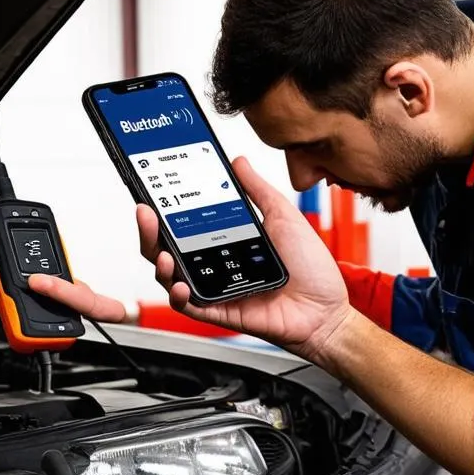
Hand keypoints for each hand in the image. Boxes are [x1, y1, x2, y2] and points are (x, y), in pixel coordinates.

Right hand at [29, 157, 355, 361]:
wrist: (327, 310)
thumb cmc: (310, 269)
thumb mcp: (284, 218)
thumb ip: (258, 191)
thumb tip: (239, 162)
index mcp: (228, 239)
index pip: (187, 222)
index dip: (166, 209)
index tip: (154, 192)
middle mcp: (216, 264)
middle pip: (169, 248)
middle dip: (150, 231)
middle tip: (145, 214)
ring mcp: (216, 288)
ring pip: (172, 277)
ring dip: (160, 263)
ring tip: (163, 253)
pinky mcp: (220, 312)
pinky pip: (190, 307)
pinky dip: (180, 296)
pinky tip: (181, 284)